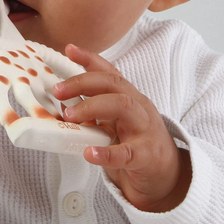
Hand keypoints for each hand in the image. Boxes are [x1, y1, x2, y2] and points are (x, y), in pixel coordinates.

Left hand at [52, 44, 191, 212]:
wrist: (166, 173)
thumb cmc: (135, 142)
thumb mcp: (115, 120)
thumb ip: (93, 110)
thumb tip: (61, 103)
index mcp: (128, 96)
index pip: (109, 72)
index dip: (89, 58)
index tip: (69, 49)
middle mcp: (138, 106)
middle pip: (113, 84)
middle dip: (82, 83)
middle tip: (57, 91)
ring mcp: (145, 129)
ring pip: (122, 106)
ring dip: (92, 107)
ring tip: (69, 116)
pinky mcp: (146, 155)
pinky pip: (128, 152)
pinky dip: (107, 153)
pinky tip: (89, 153)